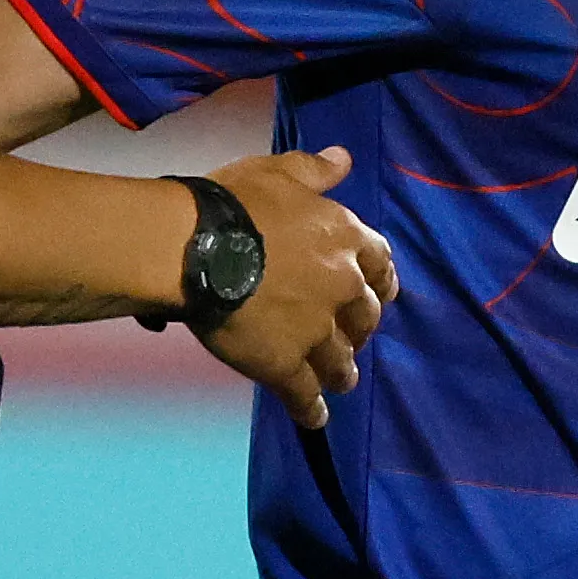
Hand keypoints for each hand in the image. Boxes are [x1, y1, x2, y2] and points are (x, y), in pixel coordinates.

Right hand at [193, 148, 398, 430]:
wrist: (194, 246)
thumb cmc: (233, 202)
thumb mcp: (278, 172)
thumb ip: (314, 170)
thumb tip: (343, 160)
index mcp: (344, 238)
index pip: (380, 263)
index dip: (381, 280)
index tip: (383, 291)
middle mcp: (341, 286)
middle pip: (364, 316)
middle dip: (361, 329)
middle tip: (354, 339)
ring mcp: (316, 330)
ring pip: (340, 360)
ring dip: (342, 371)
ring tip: (341, 381)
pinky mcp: (285, 364)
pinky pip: (305, 394)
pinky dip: (312, 409)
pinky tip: (315, 419)